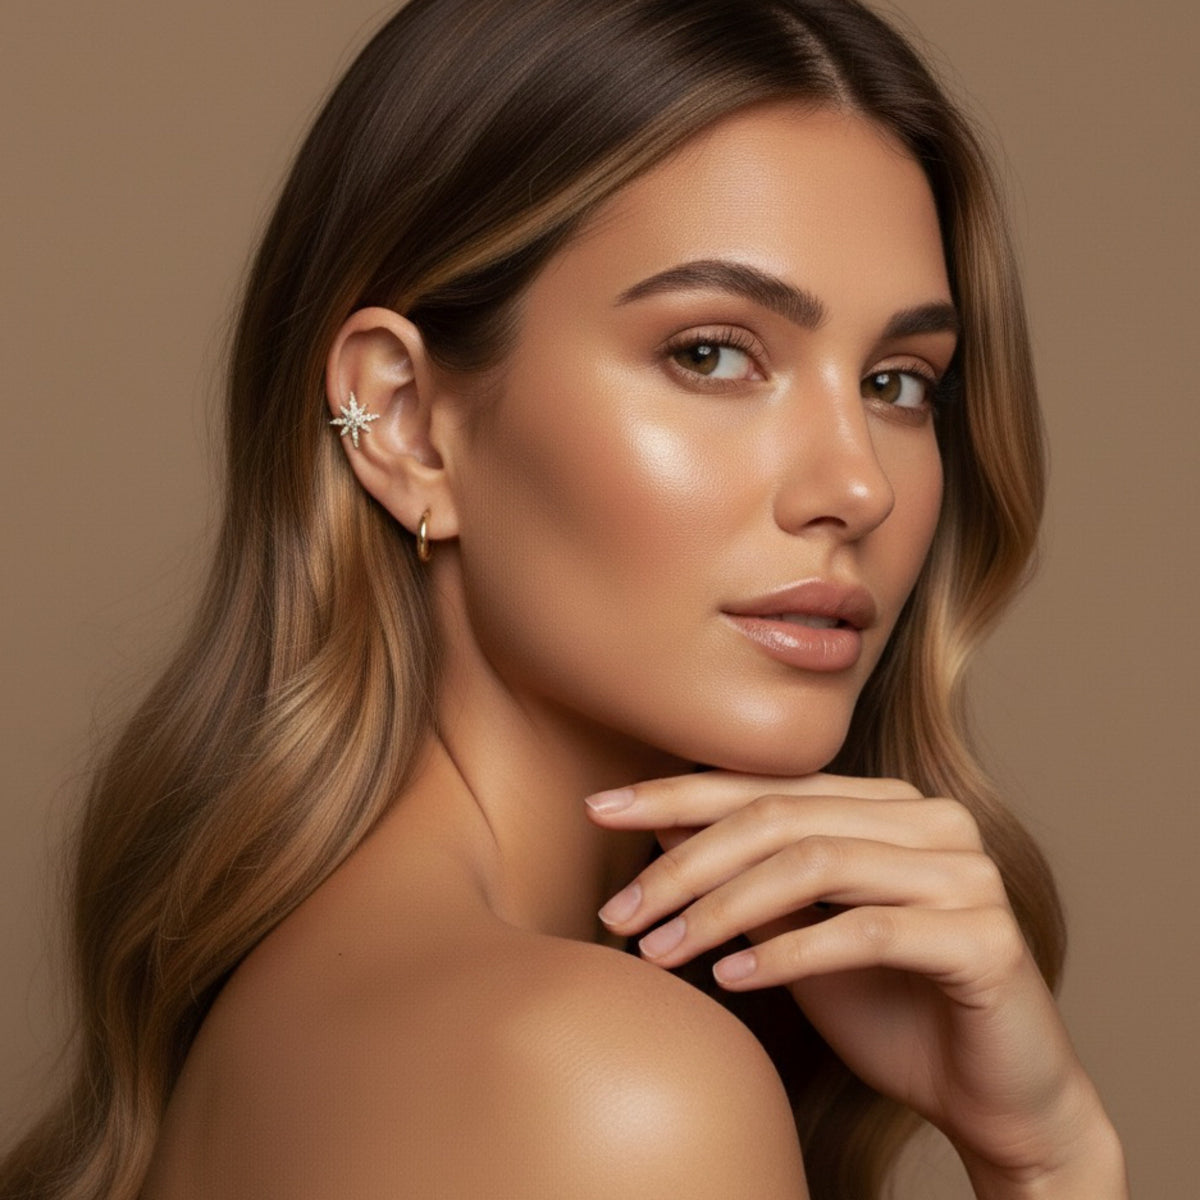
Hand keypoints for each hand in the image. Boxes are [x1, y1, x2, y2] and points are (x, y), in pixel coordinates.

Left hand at [585, 771, 1125, 1195]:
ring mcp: (963, 873)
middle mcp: (929, 820)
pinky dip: (788, 955)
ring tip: (658, 952)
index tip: (597, 807)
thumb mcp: (798, 935)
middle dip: (685, 863)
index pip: (765, 787)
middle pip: (781, 819)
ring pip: (814, 864)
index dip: (675, 794)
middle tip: (618, 911)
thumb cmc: (889, 1009)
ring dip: (721, 909)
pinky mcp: (984, 936)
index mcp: (885, 805)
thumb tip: (659, 826)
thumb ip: (748, 879)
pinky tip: (730, 981)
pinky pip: (866, 931)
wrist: (995, 1098)